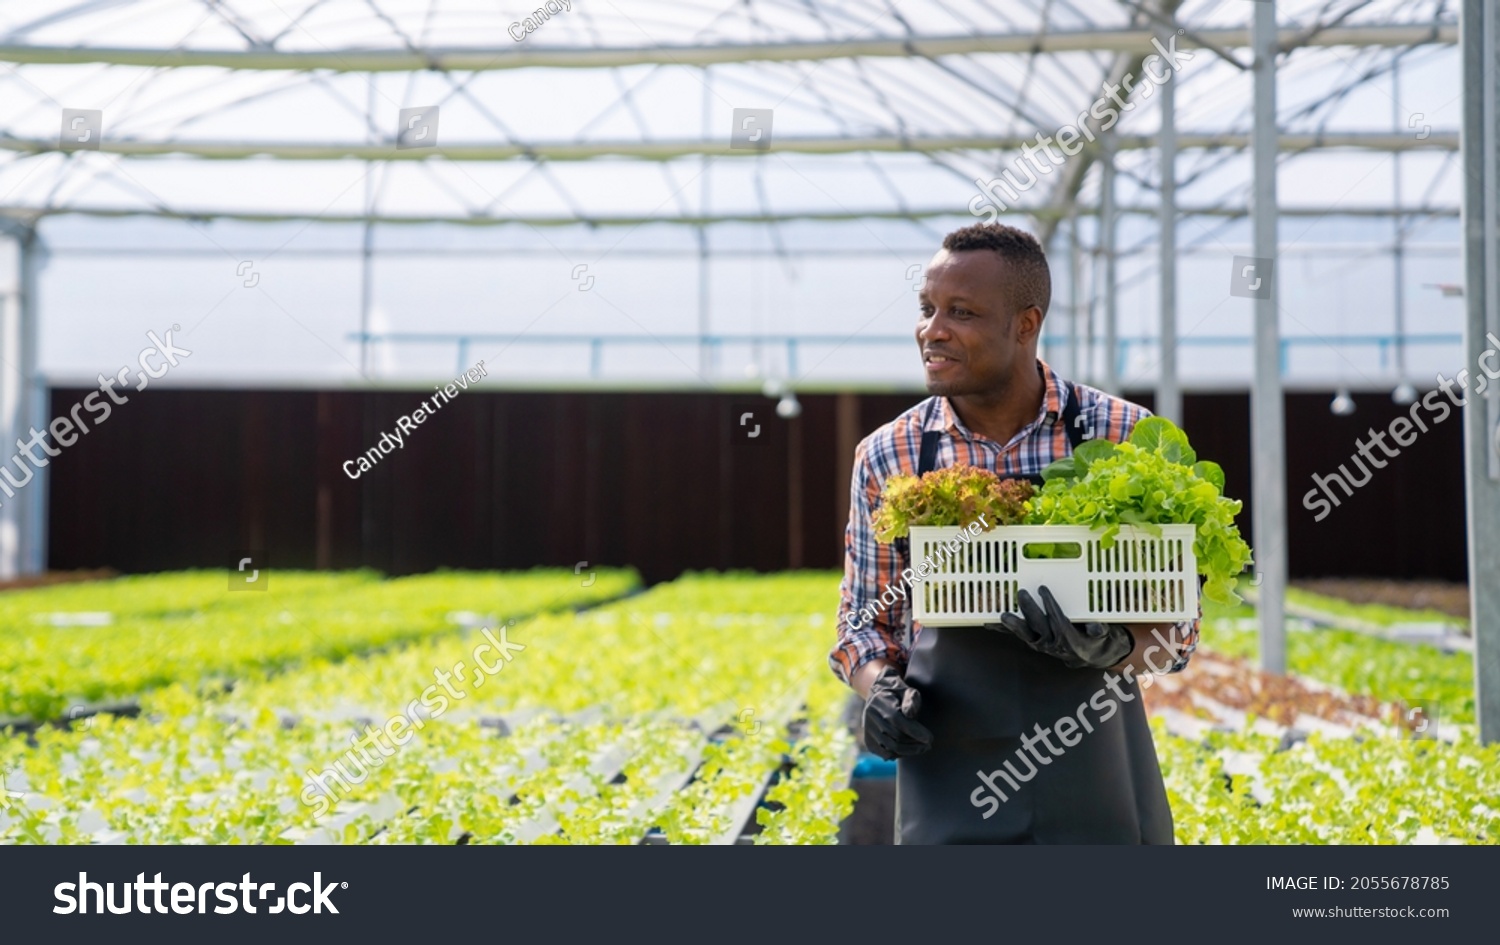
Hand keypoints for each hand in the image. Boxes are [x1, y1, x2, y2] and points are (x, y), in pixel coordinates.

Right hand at [861, 666, 932, 759]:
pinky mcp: (868, 740)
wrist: (878, 696)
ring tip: (921, 747)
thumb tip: (909, 714)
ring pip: (891, 748)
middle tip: (928, 744)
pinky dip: (899, 755)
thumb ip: (911, 700)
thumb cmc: (898, 693)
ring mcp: (868, 730)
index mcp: (881, 703)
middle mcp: (871, 717)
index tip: (930, 738)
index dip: (916, 733)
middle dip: (915, 744)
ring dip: (910, 751)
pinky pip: (885, 754)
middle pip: (896, 738)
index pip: (899, 722)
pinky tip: (909, 749)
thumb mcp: (908, 691)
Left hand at [989, 586, 1133, 669]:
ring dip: (1012, 624)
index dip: (1051, 605)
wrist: (1087, 654)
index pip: (1058, 621)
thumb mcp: (1103, 635)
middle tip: (1022, 593)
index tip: (1044, 590)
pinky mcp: (1032, 641)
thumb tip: (1097, 628)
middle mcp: (1052, 644)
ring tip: (1003, 615)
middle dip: (1030, 610)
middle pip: (1039, 626)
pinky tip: (988, 622)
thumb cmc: (1095, 639)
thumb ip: (1099, 630)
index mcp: (1069, 640)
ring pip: (1025, 633)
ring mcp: (1040, 643)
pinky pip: (1016, 635)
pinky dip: (1002, 630)